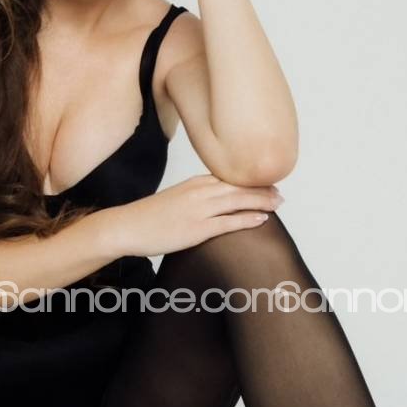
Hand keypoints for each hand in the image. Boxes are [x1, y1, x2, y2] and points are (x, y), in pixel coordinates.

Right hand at [111, 173, 282, 258]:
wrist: (127, 227)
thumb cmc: (149, 217)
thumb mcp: (176, 199)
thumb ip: (196, 198)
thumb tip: (213, 204)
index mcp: (195, 183)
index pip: (230, 178)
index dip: (252, 181)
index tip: (267, 184)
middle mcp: (199, 191)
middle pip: (239, 186)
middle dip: (262, 189)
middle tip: (280, 193)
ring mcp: (199, 209)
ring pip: (238, 200)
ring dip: (261, 201)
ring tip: (278, 204)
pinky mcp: (197, 228)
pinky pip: (228, 222)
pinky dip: (248, 219)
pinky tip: (262, 219)